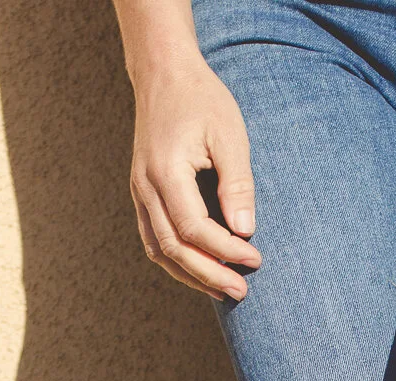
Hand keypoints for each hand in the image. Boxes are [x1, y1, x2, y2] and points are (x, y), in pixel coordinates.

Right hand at [127, 56, 260, 300]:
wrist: (164, 73)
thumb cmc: (201, 99)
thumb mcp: (229, 135)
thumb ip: (237, 184)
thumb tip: (245, 231)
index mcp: (166, 171)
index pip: (194, 229)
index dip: (226, 250)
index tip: (256, 258)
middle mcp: (145, 186)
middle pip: (174, 249)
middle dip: (210, 274)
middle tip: (242, 292)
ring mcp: (139, 192)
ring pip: (159, 251)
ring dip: (191, 276)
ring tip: (223, 291)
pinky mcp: (141, 193)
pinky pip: (153, 239)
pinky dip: (176, 261)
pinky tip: (201, 271)